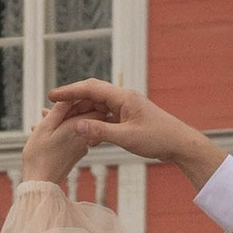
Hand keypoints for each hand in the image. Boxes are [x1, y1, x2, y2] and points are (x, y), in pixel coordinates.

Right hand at [19, 100, 87, 186]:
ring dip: (63, 119)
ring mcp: (83, 146)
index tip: (63, 96)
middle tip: (50, 107)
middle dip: (69, 106)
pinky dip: (63, 130)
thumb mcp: (45, 128)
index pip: (90, 103)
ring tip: (42, 118)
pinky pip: (74, 135)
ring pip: (78, 124)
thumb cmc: (39, 157)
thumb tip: (69, 97)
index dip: (79, 96)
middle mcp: (84, 136)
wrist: (42, 185)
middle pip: (85, 113)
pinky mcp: (78, 154)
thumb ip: (59, 111)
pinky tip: (47, 131)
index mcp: (78, 126)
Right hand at [47, 78, 224, 184]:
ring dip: (82, 113)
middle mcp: (123, 98)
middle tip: (53, 109)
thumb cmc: (158, 138)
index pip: (90, 88)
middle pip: (91, 94)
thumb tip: (77, 125)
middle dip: (72, 101)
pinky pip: (106, 116)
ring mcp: (126, 107)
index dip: (69, 91)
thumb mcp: (126, 137)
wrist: (180, 144)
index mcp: (123, 97)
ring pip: (98, 106)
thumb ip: (100, 131)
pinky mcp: (128, 117)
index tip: (52, 95)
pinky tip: (86, 134)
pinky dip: (94, 122)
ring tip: (65, 122)